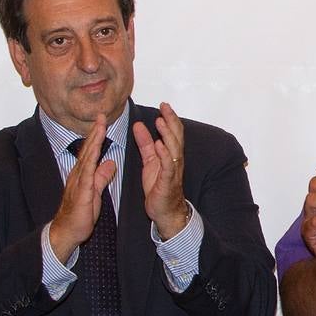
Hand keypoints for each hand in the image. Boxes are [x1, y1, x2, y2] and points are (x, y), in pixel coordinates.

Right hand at [47, 115, 115, 263]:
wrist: (68, 231)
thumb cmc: (80, 214)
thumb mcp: (95, 192)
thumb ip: (101, 177)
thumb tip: (110, 163)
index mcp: (83, 174)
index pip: (91, 151)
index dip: (97, 136)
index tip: (104, 121)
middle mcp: (78, 175)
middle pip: (88, 149)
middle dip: (95, 131)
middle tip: (102, 115)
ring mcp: (78, 183)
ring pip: (86, 158)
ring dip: (93, 142)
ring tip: (99, 127)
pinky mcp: (81, 193)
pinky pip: (87, 175)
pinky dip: (92, 163)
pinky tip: (96, 154)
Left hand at [133, 102, 189, 238]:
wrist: (165, 211)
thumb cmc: (158, 187)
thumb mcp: (149, 161)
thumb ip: (145, 144)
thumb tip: (139, 126)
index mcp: (170, 155)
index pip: (172, 132)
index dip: (169, 118)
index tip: (164, 104)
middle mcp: (174, 160)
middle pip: (176, 136)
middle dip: (171, 121)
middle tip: (165, 106)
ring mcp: (173, 171)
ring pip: (173, 148)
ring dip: (168, 134)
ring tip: (161, 121)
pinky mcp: (168, 181)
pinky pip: (167, 166)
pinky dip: (164, 154)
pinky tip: (160, 145)